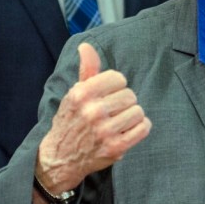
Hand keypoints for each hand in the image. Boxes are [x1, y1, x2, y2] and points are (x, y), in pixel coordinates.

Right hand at [36, 42, 151, 193]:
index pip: (118, 78)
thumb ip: (87, 69)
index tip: (107, 95)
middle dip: (123, 102)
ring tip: (118, 122)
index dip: (116, 86)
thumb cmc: (72, 119)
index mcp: (81, 94)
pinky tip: (127, 130)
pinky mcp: (116, 147)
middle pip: (130, 95)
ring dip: (131, 116)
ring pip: (138, 111)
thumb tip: (86, 46)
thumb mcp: (75, 92)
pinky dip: (140, 128)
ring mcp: (104, 131)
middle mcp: (92, 112)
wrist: (61, 157)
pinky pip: (144, 128)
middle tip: (111, 111)